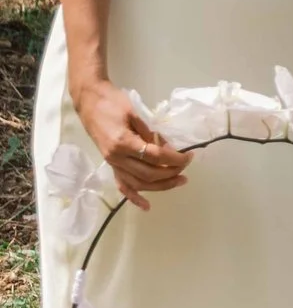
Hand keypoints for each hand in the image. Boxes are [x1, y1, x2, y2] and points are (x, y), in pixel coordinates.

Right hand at [73, 81, 191, 207]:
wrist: (89, 101)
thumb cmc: (112, 102)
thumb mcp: (135, 113)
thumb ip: (150, 133)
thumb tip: (167, 148)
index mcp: (123, 143)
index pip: (155, 156)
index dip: (175, 158)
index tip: (189, 155)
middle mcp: (116, 157)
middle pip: (148, 173)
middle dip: (171, 173)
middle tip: (187, 166)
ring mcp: (112, 163)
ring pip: (138, 183)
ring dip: (160, 186)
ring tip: (179, 181)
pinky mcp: (110, 164)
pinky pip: (122, 184)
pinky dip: (134, 197)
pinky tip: (146, 205)